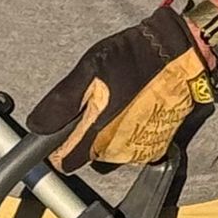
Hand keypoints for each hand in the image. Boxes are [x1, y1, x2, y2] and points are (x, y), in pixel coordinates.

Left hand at [31, 5, 209, 170]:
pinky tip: (133, 109)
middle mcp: (118, 149)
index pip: (65, 163)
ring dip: (106, 134)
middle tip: (93, 105)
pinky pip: (130, 147)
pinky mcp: (156, 146)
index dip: (58, 148)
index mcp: (98, 134)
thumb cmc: (134, 57)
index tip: (59, 131)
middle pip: (87, 156)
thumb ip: (62, 102)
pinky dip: (127, 133)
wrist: (181, 54)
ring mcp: (139, 150)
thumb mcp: (90, 68)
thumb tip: (37, 126)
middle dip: (84, 136)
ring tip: (116, 103)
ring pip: (108, 152)